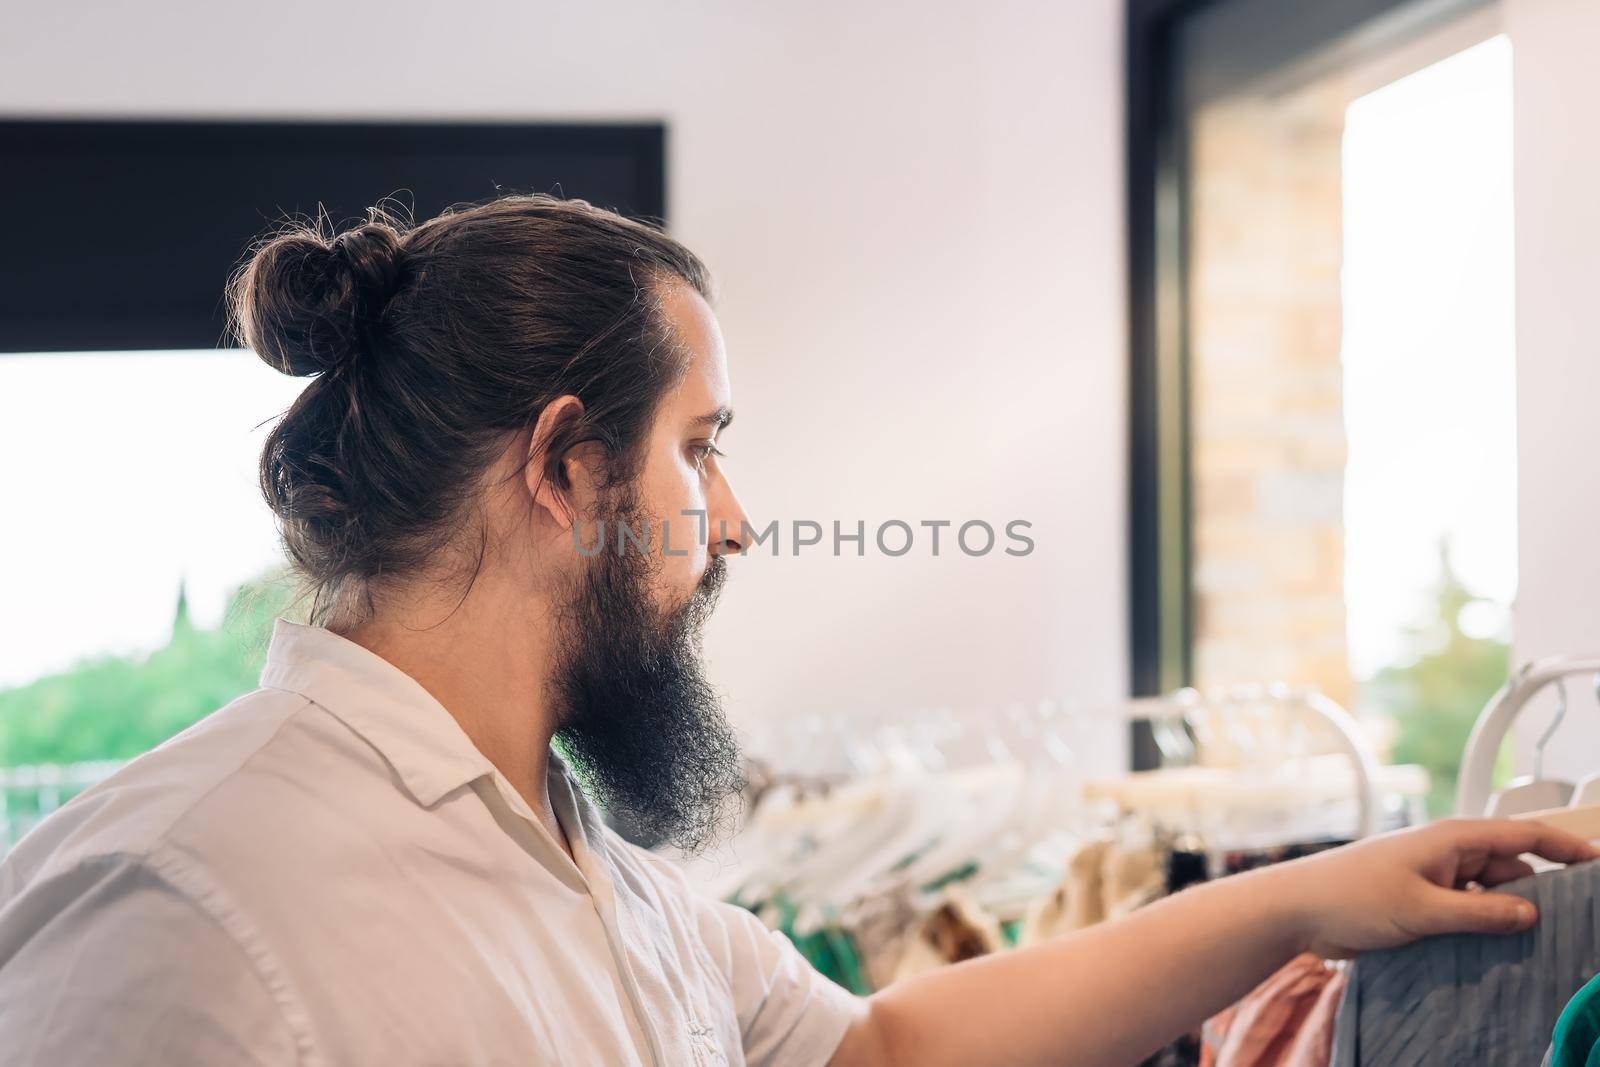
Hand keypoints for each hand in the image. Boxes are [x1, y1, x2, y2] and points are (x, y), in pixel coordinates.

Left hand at [1270, 817, 1599, 958]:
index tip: (1597, 864)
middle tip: (1566, 927)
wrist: (1296, 909)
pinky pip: (1465, 909)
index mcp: (1452, 839)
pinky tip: (1493, 949)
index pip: (1523, 835)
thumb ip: (1478, 913)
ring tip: (1533, 944)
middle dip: (1539, 893)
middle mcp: (1447, 853)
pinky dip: (1482, 925)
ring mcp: (1434, 876)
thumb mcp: (1421, 909)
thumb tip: (1530, 912)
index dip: (1564, 848)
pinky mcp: (1420, 900)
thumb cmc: (1348, 896)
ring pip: (1489, 894)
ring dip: (1507, 915)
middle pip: (1511, 869)